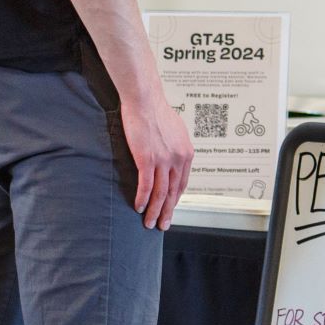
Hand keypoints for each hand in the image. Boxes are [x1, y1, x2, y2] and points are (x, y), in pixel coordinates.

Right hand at [121, 87, 193, 229]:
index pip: (182, 183)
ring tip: (149, 223)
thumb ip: (176, 148)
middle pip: (173, 193)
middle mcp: (178, 159)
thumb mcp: (175, 131)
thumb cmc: (156, 111)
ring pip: (160, 193)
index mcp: (186, 153)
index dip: (175, 198)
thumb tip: (173, 157)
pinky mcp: (147, 159)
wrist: (145, 100)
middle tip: (163, 225)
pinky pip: (146, 186)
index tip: (170, 208)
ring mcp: (163, 160)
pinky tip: (139, 208)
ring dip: (154, 211)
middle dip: (167, 212)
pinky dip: (143, 200)